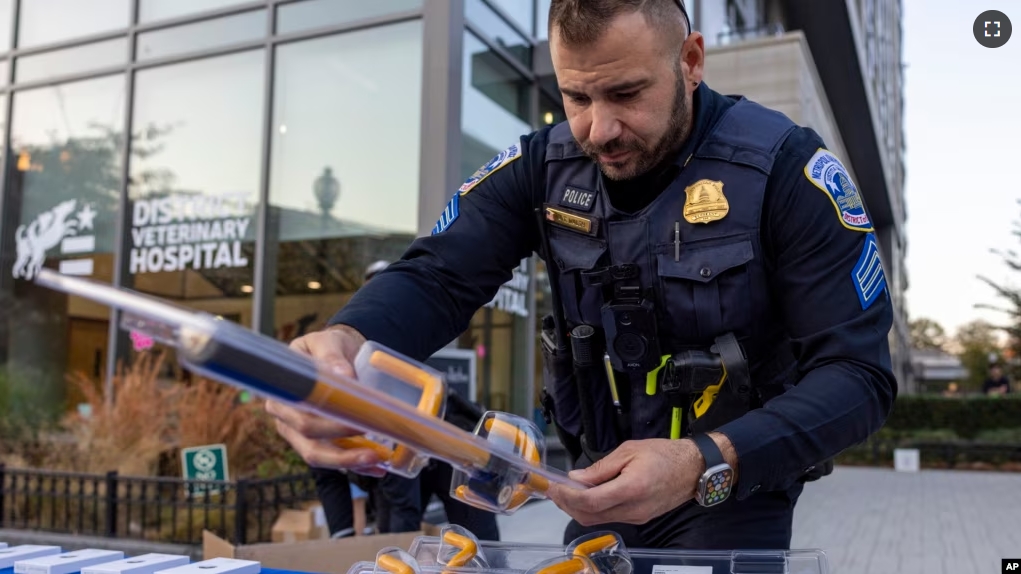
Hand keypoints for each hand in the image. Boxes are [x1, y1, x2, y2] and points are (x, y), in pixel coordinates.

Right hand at [265, 324, 385, 476]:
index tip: (355, 425)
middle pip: (310, 446)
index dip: (328, 427)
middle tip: (374, 451)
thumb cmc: (326, 347)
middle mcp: (286, 418)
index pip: (302, 420)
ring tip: (378, 462)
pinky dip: (355, 463)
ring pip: (321, 457)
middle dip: (343, 453)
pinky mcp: (319, 440)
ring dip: (350, 463)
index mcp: (283, 395)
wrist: (334, 352)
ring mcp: (300, 433)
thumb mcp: (326, 343)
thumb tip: (342, 375)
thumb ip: (332, 357)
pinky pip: (334, 457)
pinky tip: (377, 466)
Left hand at [546, 434, 737, 525]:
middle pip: (589, 516)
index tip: (553, 486)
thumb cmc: (665, 454)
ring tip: (566, 492)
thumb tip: (576, 478)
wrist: (694, 469)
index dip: (567, 496)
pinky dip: (593, 510)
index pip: (590, 501)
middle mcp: (633, 509)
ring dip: (578, 509)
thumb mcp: (629, 450)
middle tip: (554, 490)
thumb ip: (601, 467)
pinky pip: (610, 518)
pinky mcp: (640, 519)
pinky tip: (586, 496)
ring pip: (598, 520)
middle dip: (567, 505)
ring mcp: (637, 517)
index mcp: (631, 488)